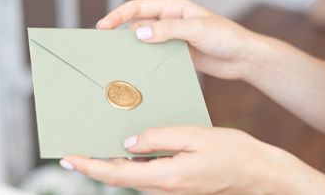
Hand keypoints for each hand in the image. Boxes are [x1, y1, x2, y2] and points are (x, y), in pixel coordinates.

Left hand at [61, 127, 293, 193]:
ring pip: (130, 176)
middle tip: (73, 151)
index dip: (89, 166)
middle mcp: (164, 187)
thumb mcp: (194, 136)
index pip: (116, 173)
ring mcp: (169, 187)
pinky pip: (144, 173)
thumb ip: (158, 138)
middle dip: (93, 165)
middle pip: (118, 177)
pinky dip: (128, 163)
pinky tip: (126, 148)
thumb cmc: (231, 152)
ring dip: (109, 164)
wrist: (256, 172)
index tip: (68, 158)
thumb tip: (128, 142)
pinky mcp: (175, 182)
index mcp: (166, 176)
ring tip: (93, 147)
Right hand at [96, 0, 262, 79]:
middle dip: (121, 33)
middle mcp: (170, 21)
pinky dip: (146, 60)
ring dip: (134, 49)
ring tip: (119, 60)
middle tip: (106, 48)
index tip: (103, 27)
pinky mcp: (176, 54)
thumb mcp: (197, 30)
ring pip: (145, 41)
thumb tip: (139, 33)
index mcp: (173, 8)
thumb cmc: (226, 37)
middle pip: (138, 24)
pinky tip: (139, 68)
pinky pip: (156, 55)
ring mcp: (172, 38)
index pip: (139, 8)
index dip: (118, 16)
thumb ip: (168, 31)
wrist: (242, 58)